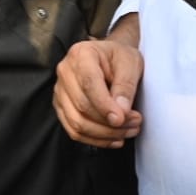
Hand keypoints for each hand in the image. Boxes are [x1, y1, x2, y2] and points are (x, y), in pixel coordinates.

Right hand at [53, 25, 143, 147]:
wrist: (112, 57)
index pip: (89, 84)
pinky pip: (74, 130)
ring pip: (77, 123)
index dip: (104, 105)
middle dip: (109, 122)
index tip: (122, 118)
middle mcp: (65, 72)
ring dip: (104, 134)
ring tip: (128, 131)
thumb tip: (121, 112)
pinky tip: (114, 139)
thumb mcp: (130, 63)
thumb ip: (125, 86)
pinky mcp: (62, 107)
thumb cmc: (120, 57)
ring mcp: (60, 91)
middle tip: (135, 123)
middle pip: (82, 106)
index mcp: (81, 54)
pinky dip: (95, 139)